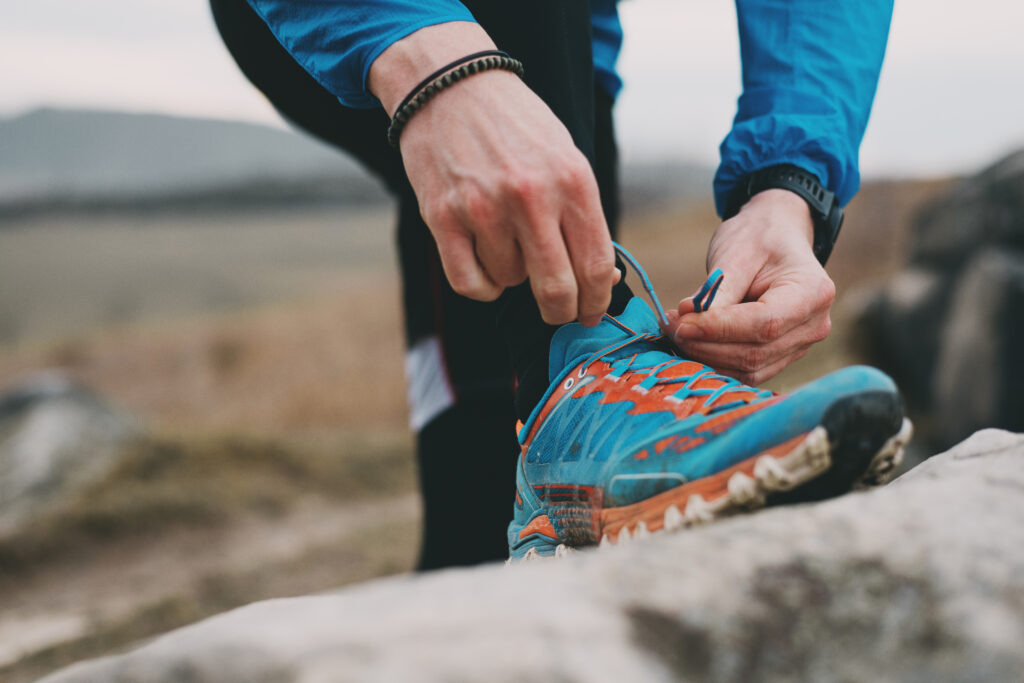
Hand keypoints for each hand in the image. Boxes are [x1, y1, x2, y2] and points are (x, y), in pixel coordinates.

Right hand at [369, 23, 617, 325]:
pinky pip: (470, 283)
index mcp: (572, 180)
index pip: (595, 265)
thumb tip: (603, 279)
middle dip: (561, 312)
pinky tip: (485, 265)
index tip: (592, 312)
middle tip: (559, 312)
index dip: (597, 301)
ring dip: (514, 276)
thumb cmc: (516, 128)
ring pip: (510, 282)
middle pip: (556, 289)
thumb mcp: (566, 159)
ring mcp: (484, 208)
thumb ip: (583, 217)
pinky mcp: (443, 217)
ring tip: (507, 240)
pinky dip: (482, 286)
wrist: (450, 86)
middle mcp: (531, 197)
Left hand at [664, 189, 835, 384]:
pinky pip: (747, 371)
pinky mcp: (782, 356)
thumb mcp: (736, 254)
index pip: (764, 323)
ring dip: (706, 357)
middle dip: (705, 345)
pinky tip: (691, 343)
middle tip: (670, 327)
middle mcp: (814, 325)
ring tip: (675, 332)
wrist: (777, 237)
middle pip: (755, 353)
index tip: (681, 323)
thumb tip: (685, 320)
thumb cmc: (759, 238)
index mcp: (812, 292)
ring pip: (749, 369)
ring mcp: (800, 345)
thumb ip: (715, 291)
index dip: (719, 329)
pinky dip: (715, 361)